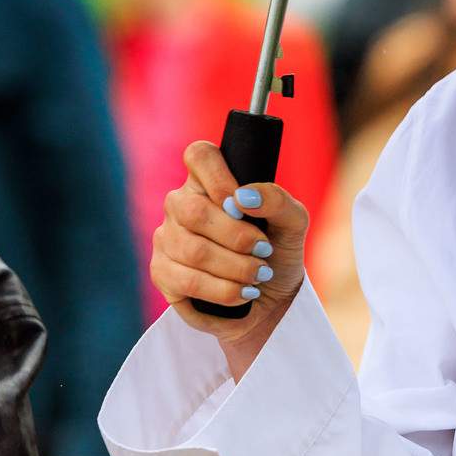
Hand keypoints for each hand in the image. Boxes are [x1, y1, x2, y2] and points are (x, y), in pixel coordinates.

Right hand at [151, 141, 308, 368]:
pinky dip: (225, 291)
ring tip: (258, 275)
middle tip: (264, 250)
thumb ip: (278, 201)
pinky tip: (242, 293)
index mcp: (208, 182)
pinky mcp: (162, 273)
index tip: (242, 206)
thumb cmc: (276, 253)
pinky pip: (188, 281)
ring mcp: (167, 237)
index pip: (199, 155)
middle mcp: (180, 204)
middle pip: (194, 210)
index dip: (220, 178)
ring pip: (193, 250)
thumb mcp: (293, 224)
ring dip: (237, 268)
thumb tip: (244, 197)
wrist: (271, 300)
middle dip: (239, 237)